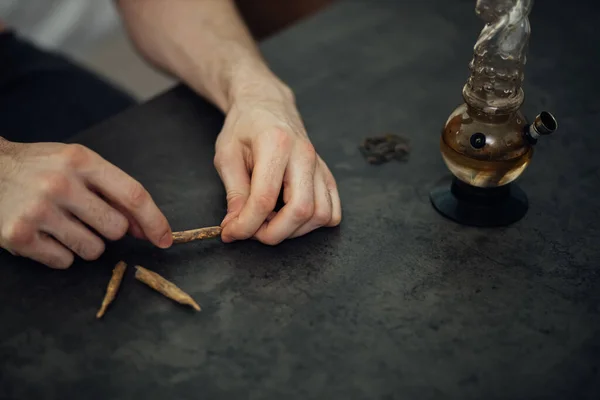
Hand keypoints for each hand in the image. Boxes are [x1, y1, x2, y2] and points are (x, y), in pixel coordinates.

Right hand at [0, 139, 171, 268]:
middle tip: (87, 217)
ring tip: (62, 223)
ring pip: (93, 250)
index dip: (155, 221)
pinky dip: (60, 253)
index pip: (133, 195)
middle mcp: (61, 184)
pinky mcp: (19, 236)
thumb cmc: (40, 168)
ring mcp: (38, 211)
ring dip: (85, 243)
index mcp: (82, 160)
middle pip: (116, 229)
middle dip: (110, 229)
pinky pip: (65, 261)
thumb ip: (113, 191)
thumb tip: (144, 227)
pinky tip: (45, 233)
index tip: (165, 239)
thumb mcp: (77, 164)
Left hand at [213, 83, 341, 244]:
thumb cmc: (244, 127)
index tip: (231, 232)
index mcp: (276, 144)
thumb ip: (234, 192)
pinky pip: (332, 210)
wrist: (266, 105)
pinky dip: (314, 223)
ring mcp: (320, 165)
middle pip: (301, 210)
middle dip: (274, 233)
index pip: (265, 198)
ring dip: (294, 230)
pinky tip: (291, 217)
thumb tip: (236, 226)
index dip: (246, 224)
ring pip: (321, 214)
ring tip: (270, 222)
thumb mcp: (227, 155)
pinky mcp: (326, 174)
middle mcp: (304, 155)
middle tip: (252, 232)